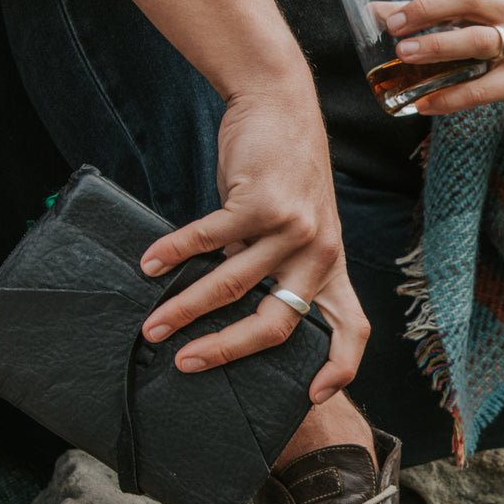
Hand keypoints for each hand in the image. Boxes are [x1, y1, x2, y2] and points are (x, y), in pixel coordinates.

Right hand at [139, 85, 369, 403]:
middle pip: (277, 323)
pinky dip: (175, 254)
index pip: (353, 329)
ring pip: (233, 285)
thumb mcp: (297, 227)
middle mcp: (318, 252)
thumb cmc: (283, 176)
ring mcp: (292, 228)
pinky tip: (150, 265)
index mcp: (331, 266)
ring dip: (186, 309)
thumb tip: (225, 313)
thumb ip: (274, 269)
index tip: (313, 396)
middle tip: (186, 364)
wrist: (281, 107)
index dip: (340, 368)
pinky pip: (209, 239)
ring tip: (153, 326)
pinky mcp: (261, 202)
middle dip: (227, 350)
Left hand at [386, 0, 503, 195]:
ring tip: (402, 55)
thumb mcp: (476, 19)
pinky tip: (423, 103)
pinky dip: (450, 97)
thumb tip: (376, 12)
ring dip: (436, 46)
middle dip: (426, 9)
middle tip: (393, 26)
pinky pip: (482, 89)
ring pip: (477, 40)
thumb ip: (432, 13)